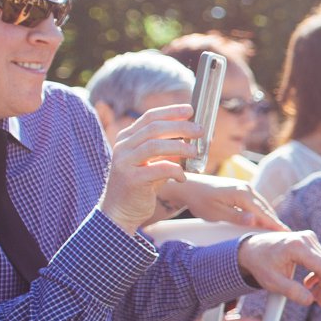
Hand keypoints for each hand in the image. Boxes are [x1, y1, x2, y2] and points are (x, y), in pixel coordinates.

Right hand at [99, 103, 201, 231]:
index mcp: (127, 138)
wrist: (120, 210)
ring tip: (195, 152)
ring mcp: (124, 162)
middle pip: (154, 128)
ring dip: (180, 147)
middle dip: (181, 127)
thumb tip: (193, 135)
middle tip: (200, 131)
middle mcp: (123, 146)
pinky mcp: (131, 179)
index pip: (150, 117)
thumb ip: (167, 148)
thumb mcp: (153, 161)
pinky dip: (175, 171)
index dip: (171, 112)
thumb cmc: (141, 184)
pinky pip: (158, 169)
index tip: (191, 110)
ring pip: (154, 145)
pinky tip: (183, 177)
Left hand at [158, 173, 286, 229]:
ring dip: (270, 217)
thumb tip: (255, 220)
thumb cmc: (200, 201)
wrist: (189, 186)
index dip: (275, 225)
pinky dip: (262, 212)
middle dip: (276, 222)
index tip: (287, 234)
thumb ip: (236, 217)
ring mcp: (245, 187)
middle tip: (288, 235)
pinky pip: (256, 202)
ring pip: (262, 205)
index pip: (263, 213)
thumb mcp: (216, 213)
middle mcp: (247, 188)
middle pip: (266, 208)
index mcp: (242, 194)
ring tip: (279, 230)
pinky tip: (265, 220)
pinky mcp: (241, 189)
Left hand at [236, 231, 320, 305]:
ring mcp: (308, 237)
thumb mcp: (272, 281)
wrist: (252, 249)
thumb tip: (310, 300)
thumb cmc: (260, 264)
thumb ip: (292, 292)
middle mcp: (305, 238)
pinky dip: (318, 272)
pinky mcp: (309, 240)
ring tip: (314, 295)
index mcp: (296, 246)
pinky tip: (309, 283)